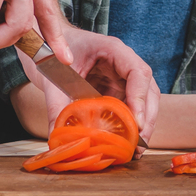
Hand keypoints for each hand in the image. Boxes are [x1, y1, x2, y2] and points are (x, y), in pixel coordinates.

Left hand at [45, 27, 160, 141]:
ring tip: (135, 149)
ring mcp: (121, 78)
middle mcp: (123, 64)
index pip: (138, 72)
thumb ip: (56, 105)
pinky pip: (129, 109)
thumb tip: (57, 135)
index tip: (137, 123)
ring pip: (144, 101)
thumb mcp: (52, 78)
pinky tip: (125, 145)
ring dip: (142, 125)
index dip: (140, 98)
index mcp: (113, 50)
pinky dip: (129, 127)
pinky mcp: (116, 92)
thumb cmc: (53, 52)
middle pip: (148, 90)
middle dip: (147, 118)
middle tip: (139, 143)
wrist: (47, 46)